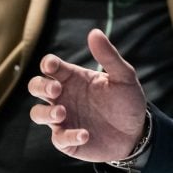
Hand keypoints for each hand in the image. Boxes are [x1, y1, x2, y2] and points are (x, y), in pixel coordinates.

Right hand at [28, 28, 147, 162]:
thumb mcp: (124, 77)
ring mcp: (63, 119)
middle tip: (56, 90)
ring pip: (37, 113)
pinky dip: (69, 136)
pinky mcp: (68, 140)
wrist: (137, 133)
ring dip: (45, 113)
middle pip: (35, 86)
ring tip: (62, 112)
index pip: (50, 66)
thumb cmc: (127, 101)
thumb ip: (109, 56)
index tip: (52, 66)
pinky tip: (85, 133)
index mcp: (73, 78)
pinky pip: (58, 138)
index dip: (48, 64)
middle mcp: (64, 97)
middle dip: (40, 86)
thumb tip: (94, 32)